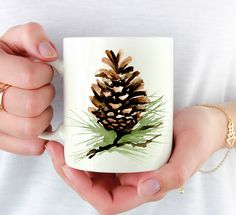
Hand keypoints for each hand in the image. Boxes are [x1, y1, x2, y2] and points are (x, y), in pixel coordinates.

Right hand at [0, 22, 56, 154]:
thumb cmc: (6, 60)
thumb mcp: (15, 39)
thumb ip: (32, 36)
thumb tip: (49, 54)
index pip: (29, 77)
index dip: (44, 74)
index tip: (43, 71)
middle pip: (32, 105)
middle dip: (46, 94)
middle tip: (42, 88)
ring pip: (31, 128)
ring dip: (45, 115)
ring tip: (39, 105)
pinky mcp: (1, 139)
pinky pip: (30, 147)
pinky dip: (42, 138)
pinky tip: (40, 124)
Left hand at [46, 105, 226, 214]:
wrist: (202, 121)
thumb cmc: (200, 137)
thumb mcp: (190, 154)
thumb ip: (172, 176)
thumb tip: (144, 190)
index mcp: (145, 186)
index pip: (108, 201)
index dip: (85, 189)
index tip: (70, 168)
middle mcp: (133, 176)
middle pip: (93, 184)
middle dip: (70, 171)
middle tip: (56, 150)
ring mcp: (128, 161)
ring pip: (94, 168)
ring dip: (75, 158)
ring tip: (61, 141)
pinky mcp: (127, 145)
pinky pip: (103, 149)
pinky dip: (88, 144)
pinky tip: (80, 133)